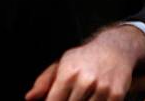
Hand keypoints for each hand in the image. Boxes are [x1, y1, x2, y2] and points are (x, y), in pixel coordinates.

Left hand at [25, 24, 144, 100]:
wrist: (114, 48)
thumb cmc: (83, 59)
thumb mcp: (62, 63)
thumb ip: (44, 82)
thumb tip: (28, 98)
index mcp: (68, 73)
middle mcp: (84, 80)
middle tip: (71, 95)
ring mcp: (102, 89)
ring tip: (82, 94)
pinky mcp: (116, 95)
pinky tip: (94, 97)